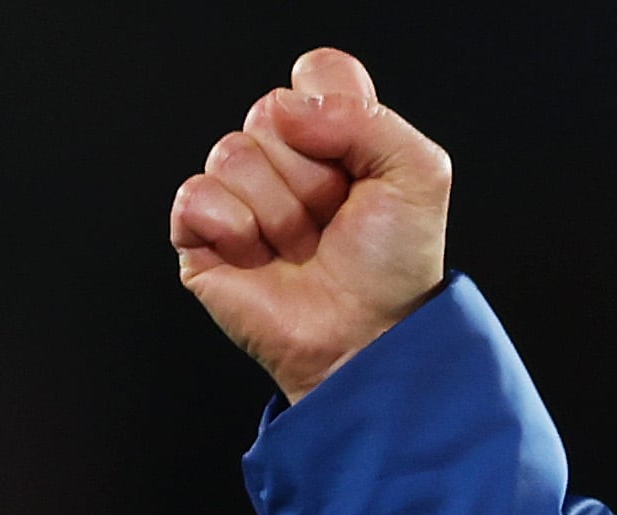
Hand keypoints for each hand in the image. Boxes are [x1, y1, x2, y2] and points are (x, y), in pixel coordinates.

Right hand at [169, 48, 450, 401]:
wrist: (367, 340)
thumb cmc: (393, 271)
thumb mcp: (418, 177)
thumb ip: (369, 118)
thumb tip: (290, 108)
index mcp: (332, 136)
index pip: (317, 72)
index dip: (336, 109)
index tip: (360, 163)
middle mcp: (282, 157)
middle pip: (271, 110)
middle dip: (314, 174)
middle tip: (334, 220)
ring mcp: (239, 193)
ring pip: (235, 153)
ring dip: (283, 211)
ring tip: (305, 248)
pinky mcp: (200, 232)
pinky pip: (198, 195)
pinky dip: (239, 231)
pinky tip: (264, 259)